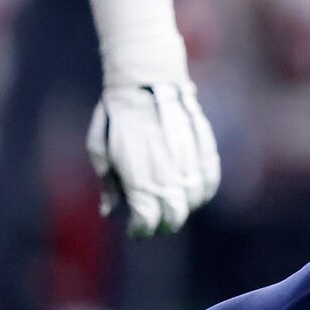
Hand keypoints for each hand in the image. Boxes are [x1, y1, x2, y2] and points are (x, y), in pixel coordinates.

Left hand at [86, 74, 219, 235]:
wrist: (147, 79)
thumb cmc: (117, 115)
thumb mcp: (99, 148)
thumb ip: (108, 183)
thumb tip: (109, 211)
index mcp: (138, 177)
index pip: (148, 220)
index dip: (142, 230)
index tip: (135, 229)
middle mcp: (167, 173)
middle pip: (174, 217)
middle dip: (163, 225)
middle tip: (153, 222)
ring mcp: (188, 161)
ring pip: (193, 201)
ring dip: (182, 209)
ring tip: (170, 204)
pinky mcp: (204, 148)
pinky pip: (210, 180)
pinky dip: (203, 192)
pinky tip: (193, 193)